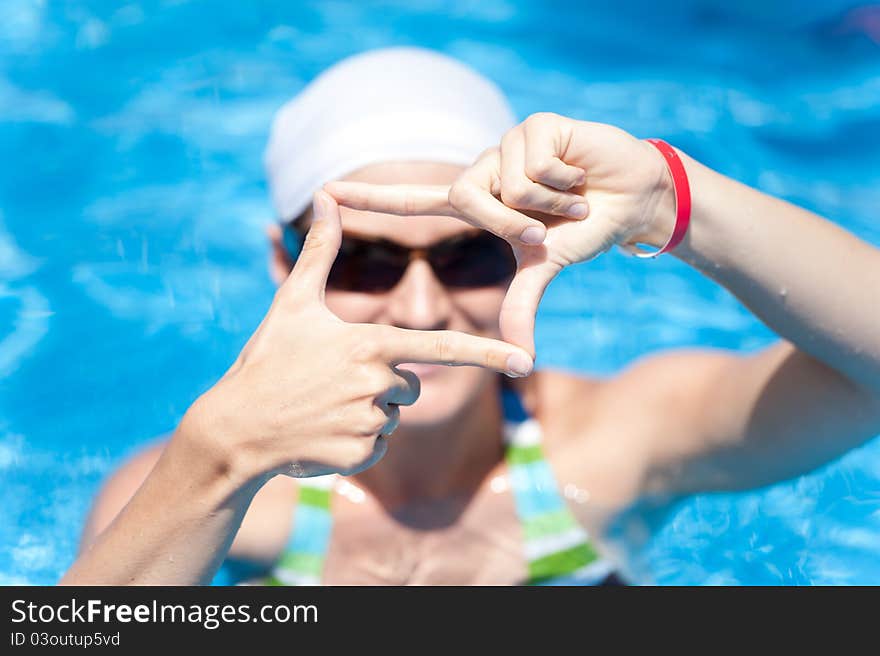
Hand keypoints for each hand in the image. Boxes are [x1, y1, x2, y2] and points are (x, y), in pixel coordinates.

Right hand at [183, 191, 533, 480]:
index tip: (526, 360)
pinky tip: (322, 433)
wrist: (235, 429)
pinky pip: (377, 446)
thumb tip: (326, 196)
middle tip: (334, 382)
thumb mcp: (292, 302)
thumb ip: (320, 250)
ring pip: (393, 416)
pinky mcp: (359, 456)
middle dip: (384, 383)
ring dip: (368, 413)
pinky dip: (356, 441)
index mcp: (371, 344)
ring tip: (323, 407)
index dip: (488, 352)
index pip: (442, 347)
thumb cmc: (266, 360)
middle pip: (411, 384)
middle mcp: (377, 384)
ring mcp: (369, 423)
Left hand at [324, 113, 674, 353]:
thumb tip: (520, 360)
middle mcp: (484, 169)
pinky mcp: (536, 125)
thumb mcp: (546, 267)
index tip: (325, 192)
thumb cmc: (585, 229)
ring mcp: (507, 143)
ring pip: (505, 183)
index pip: (413, 200)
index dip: (371, 198)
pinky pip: (535, 164)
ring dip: (550, 202)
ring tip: (574, 195)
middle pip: (465, 197)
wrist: (634, 200)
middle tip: (549, 227)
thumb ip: (522, 305)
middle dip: (513, 222)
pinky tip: (581, 174)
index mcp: (478, 201)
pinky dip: (566, 180)